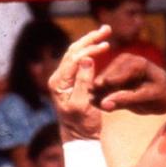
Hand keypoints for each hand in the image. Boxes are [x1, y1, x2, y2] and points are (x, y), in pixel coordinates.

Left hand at [49, 26, 109, 140]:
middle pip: (73, 50)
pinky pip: (80, 61)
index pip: (74, 58)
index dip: (90, 49)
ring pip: (76, 53)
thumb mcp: (83, 104)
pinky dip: (90, 51)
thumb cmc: (82, 124)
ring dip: (90, 42)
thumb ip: (83, 81)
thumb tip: (87, 59)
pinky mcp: (71, 81)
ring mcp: (64, 78)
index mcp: (58, 82)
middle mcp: (58, 77)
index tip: (107, 44)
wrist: (80, 137)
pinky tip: (100, 45)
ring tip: (105, 32)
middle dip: (90, 38)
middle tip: (107, 29)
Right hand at [93, 53, 165, 113]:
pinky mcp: (117, 69)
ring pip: (104, 78)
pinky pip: (107, 81)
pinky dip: (102, 90)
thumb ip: (126, 100)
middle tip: (90, 102)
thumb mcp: (147, 100)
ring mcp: (121, 63)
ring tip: (93, 102)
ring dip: (98, 91)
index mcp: (137, 65)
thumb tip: (104, 103)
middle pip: (106, 77)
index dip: (103, 91)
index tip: (92, 101)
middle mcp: (127, 60)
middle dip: (98, 91)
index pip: (114, 78)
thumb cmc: (163, 96)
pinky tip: (99, 101)